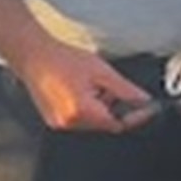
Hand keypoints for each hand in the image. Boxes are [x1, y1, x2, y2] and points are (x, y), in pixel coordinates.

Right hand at [10, 38, 156, 133]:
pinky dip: (86, 108)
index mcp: (82, 111)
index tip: (145, 107)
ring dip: (100, 107)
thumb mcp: (102, 72)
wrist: (34, 56)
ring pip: (93, 122)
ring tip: (91, 84)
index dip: (134, 116)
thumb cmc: (62, 60)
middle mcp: (69, 122)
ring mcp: (59, 123)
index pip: (118, 124)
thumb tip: (144, 100)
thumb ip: (126, 90)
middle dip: (114, 107)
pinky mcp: (53, 120)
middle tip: (111, 87)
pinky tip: (80, 90)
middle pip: (105, 124)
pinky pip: (78, 119)